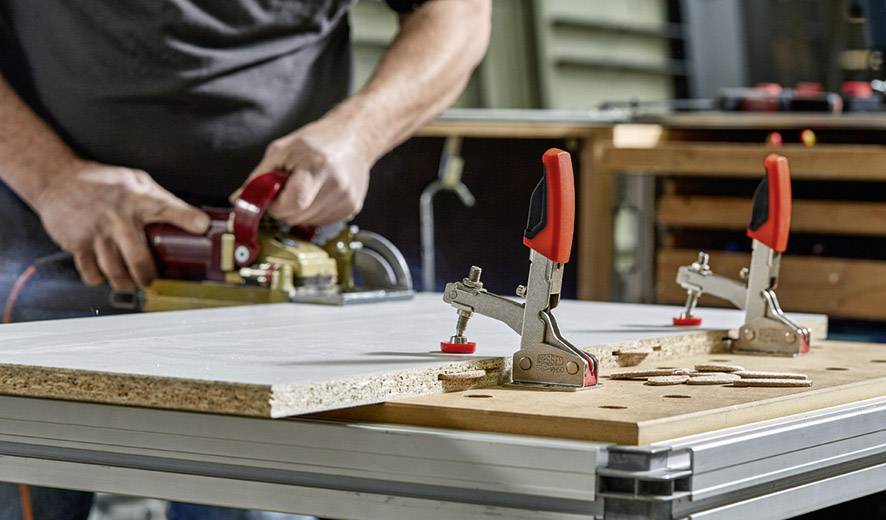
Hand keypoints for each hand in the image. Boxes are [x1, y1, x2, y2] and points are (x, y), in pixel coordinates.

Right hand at [34, 161, 209, 290]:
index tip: (202, 227)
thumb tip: (194, 220)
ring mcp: (97, 233)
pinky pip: (92, 273)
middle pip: (140, 259)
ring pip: (116, 272)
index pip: (168, 207)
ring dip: (127, 283)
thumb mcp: (136, 181)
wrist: (57, 179)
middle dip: (149, 277)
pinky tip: (105, 275)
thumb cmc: (103, 182)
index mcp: (138, 199)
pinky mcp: (77, 244)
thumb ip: (160, 200)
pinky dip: (100, 279)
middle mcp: (118, 218)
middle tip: (152, 280)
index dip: (187, 218)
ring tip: (133, 283)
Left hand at [242, 116, 371, 225]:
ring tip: (307, 187)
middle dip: (285, 206)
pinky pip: (322, 222)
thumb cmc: (317, 140)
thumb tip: (239, 200)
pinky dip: (314, 212)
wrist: (354, 138)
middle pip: (297, 216)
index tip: (273, 195)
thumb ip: (259, 177)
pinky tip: (319, 193)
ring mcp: (347, 200)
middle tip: (290, 186)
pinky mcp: (352, 209)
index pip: (292, 204)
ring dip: (300, 210)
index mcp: (318, 167)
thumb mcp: (282, 150)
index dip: (276, 204)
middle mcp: (337, 186)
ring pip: (307, 223)